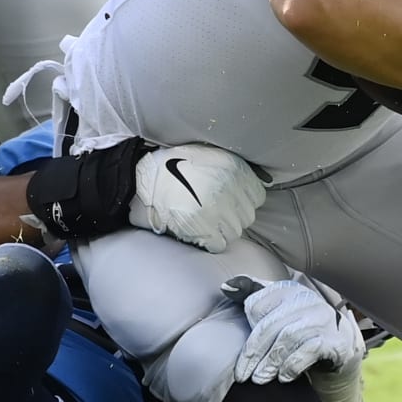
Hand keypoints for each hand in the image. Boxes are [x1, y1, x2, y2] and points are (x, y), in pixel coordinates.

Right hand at [130, 145, 266, 253]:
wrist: (143, 180)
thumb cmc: (174, 167)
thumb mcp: (210, 157)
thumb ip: (232, 171)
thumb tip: (253, 187)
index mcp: (234, 169)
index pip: (257, 197)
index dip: (243, 201)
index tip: (232, 202)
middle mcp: (229, 188)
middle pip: (247, 216)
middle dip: (233, 217)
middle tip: (214, 213)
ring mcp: (217, 209)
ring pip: (235, 232)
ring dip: (222, 230)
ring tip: (205, 223)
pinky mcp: (202, 227)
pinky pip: (219, 244)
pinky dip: (210, 242)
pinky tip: (198, 232)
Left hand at [224, 276, 363, 385]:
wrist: (340, 344)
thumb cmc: (301, 326)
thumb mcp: (277, 308)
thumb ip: (252, 294)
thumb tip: (226, 287)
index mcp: (289, 290)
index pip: (258, 304)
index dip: (248, 326)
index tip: (244, 348)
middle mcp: (306, 300)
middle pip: (271, 325)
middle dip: (254, 352)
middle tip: (243, 374)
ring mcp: (322, 319)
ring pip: (289, 338)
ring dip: (271, 362)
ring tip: (259, 378)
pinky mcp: (334, 339)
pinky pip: (309, 350)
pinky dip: (292, 365)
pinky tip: (283, 376)